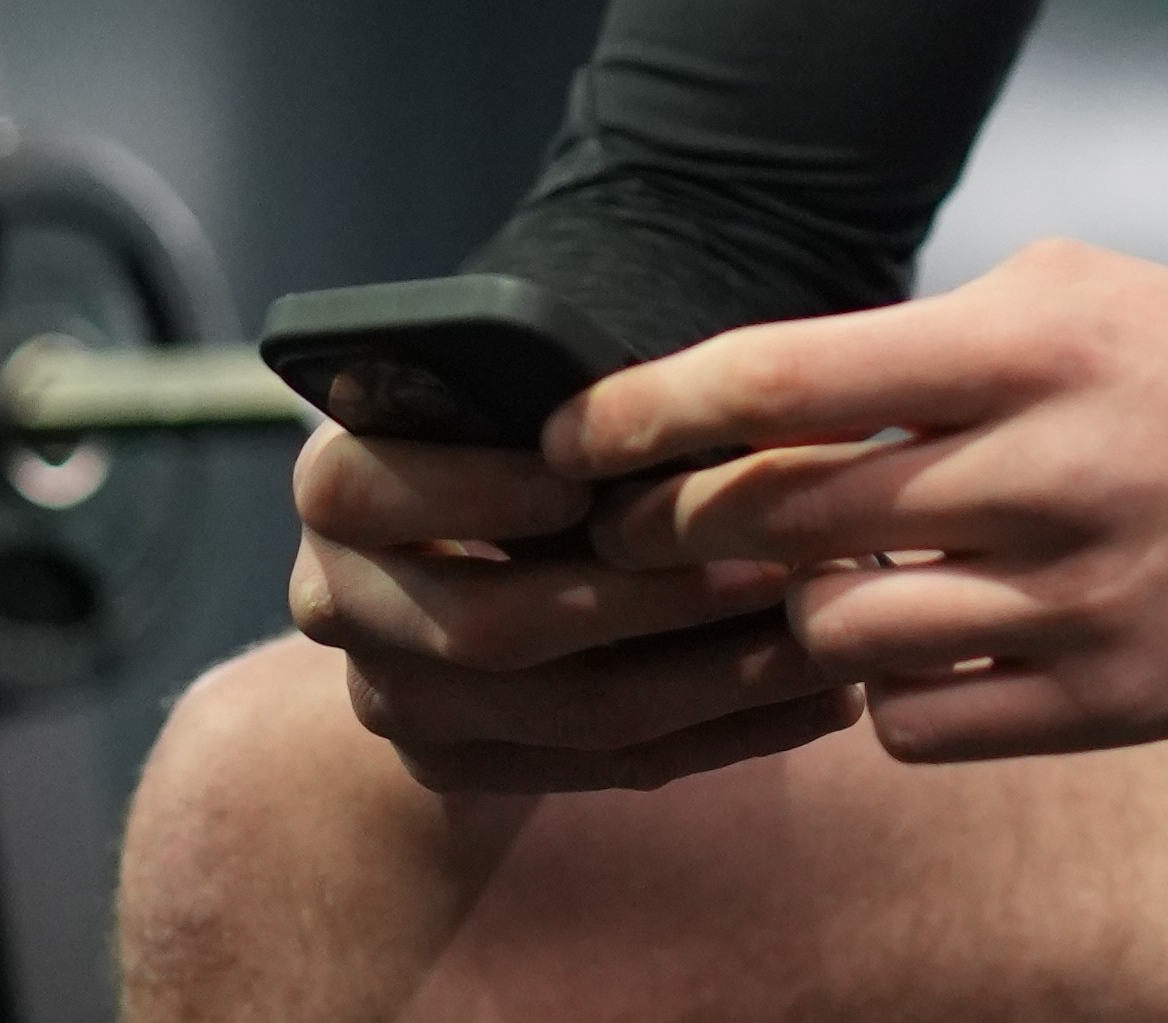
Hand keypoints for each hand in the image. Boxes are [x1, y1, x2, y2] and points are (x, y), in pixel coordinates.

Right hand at [283, 425, 857, 794]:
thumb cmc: (533, 424)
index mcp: (338, 485)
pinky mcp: (461, 771)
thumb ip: (574, 407)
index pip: (365, 486)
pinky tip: (819, 702)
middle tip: (771, 568)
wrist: (475, 536)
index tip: (579, 485)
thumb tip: (690, 420)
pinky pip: (604, 766)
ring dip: (714, 680)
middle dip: (643, 601)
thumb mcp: (529, 396)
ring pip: (563, 712)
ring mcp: (395, 701)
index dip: (474, 491)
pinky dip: (724, 732)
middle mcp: (339, 600)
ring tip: (828, 639)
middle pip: (484, 625)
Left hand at [549, 239, 1167, 761]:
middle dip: (675, 529)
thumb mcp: (1082, 291)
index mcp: (1028, 342)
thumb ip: (933, 345)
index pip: (780, 377)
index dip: (648, 410)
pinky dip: (893, 690)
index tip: (574, 436)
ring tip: (825, 582)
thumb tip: (774, 400)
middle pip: (779, 516)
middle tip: (637, 533)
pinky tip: (927, 643)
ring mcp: (1076, 597)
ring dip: (800, 613)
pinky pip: (918, 723)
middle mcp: (1042, 468)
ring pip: (834, 633)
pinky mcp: (1110, 701)